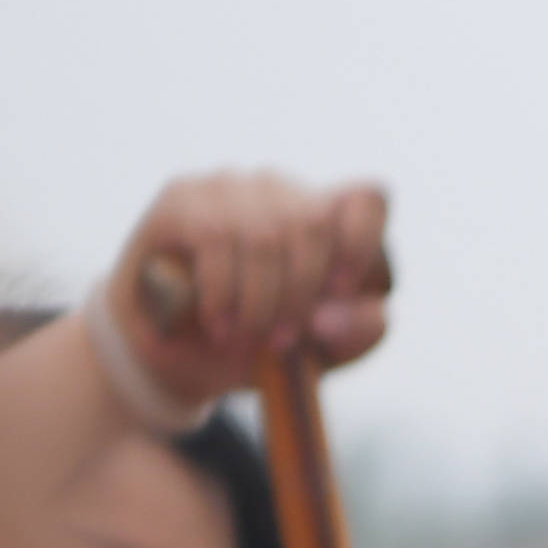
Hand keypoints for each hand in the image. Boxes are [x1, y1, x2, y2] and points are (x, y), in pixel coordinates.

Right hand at [97, 170, 394, 409]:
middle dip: (300, 294)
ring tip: (245, 337)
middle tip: (281, 341)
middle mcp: (281, 191)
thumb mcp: (321, 353)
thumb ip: (356, 333)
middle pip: (314, 222)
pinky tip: (219, 321)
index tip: (339, 292)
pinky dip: (221, 291)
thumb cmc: (260, 347)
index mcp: (327, 219)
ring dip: (258, 301)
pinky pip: (214, 236)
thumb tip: (333, 312)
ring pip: (265, 233)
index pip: (368, 198)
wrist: (179, 360)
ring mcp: (230, 187)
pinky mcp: (182, 197)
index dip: (361, 242)